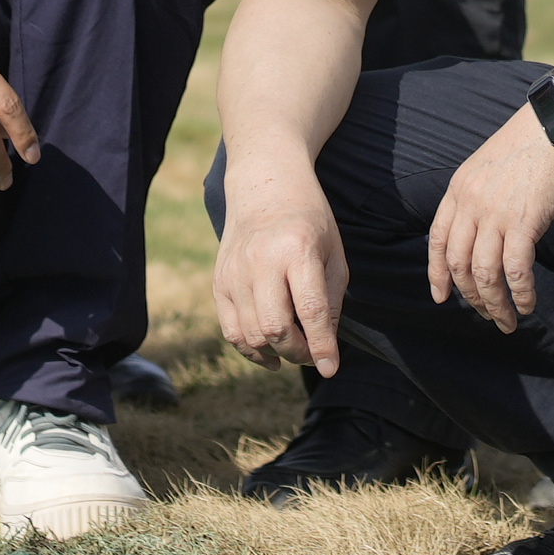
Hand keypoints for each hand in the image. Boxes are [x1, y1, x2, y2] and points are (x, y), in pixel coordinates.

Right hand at [214, 180, 352, 376]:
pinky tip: (269, 355)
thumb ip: (330, 300)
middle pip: (274, 327)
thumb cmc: (310, 221)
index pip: (309, 309)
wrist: (265, 186)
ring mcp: (235, 272)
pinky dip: (250, 350)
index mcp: (297, 250)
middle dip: (297, 352)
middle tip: (313, 353)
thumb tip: (325, 348)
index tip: (331, 368)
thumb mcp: (333, 252)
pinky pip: (230, 330)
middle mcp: (261, 261)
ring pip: (250, 334)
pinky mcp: (219, 281)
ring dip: (275, 353)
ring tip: (295, 350)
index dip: (321, 345)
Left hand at [426, 99, 553, 331]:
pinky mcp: (525, 221)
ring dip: (495, 304)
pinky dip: (520, 293)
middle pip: (458, 263)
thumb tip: (485, 233)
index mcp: (458, 189)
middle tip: (487, 314)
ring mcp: (495, 213)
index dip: (437, 273)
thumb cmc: (533, 143)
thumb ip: (480, 197)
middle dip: (470, 297)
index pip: (437, 240)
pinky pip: (516, 270)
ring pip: (484, 273)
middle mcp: (471, 203)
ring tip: (507, 320)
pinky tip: (527, 304)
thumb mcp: (489, 166)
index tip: (441, 296)